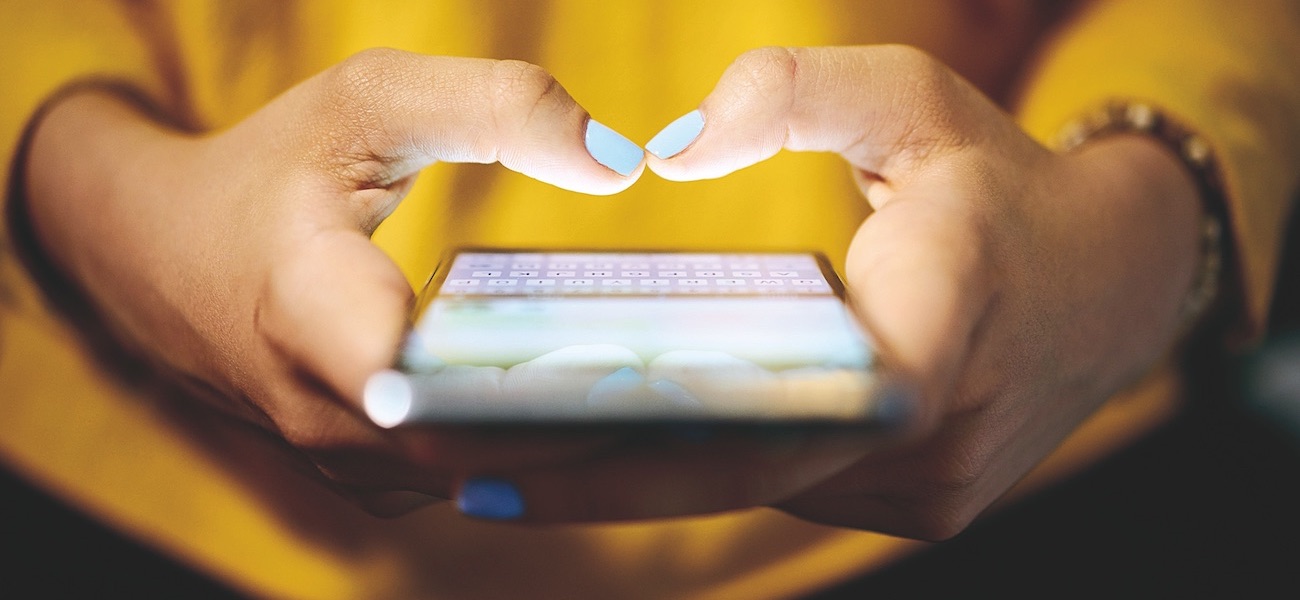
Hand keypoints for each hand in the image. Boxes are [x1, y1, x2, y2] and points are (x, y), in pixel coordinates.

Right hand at [22, 49, 644, 514]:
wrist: (157, 252)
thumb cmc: (269, 168)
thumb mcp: (369, 102)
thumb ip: (496, 108)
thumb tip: (622, 162)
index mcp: (308, 312)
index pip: (430, 390)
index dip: (538, 391)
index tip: (640, 368)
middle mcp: (319, 414)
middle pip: (478, 450)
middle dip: (592, 426)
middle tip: (710, 390)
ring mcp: (338, 458)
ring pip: (478, 479)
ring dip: (573, 450)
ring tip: (684, 407)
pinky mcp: (360, 473)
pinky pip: (463, 480)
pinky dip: (533, 454)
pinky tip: (609, 415)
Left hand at [456, 46, 1202, 538]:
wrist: (1114, 283)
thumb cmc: (999, 183)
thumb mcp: (913, 99)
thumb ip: (795, 92)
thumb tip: (668, 146)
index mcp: (938, 325)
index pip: (774, 410)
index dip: (640, 443)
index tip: (512, 452)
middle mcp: (934, 437)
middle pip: (739, 474)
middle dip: (598, 478)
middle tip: (462, 470)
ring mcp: (930, 488)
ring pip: (760, 491)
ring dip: (645, 479)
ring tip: (513, 461)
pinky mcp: (920, 503)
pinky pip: (792, 488)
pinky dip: (709, 471)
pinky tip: (623, 447)